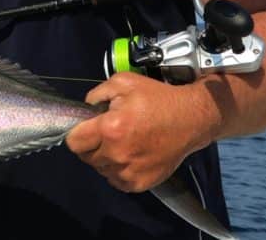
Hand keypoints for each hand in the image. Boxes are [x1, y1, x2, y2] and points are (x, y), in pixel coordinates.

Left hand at [64, 72, 217, 191]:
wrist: (191, 119)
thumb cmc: (158, 100)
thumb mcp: (123, 82)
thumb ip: (97, 93)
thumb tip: (86, 107)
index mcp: (110, 129)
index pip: (74, 142)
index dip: (77, 133)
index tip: (86, 128)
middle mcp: (117, 154)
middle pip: (86, 157)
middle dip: (91, 144)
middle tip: (107, 133)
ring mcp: (129, 171)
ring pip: (101, 169)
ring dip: (105, 158)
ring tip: (121, 143)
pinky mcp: (140, 183)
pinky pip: (116, 180)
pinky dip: (118, 171)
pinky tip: (129, 156)